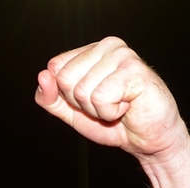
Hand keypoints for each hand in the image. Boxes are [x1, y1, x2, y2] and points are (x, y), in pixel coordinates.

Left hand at [35, 37, 185, 159]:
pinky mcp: (134, 70)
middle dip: (81, 103)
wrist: (146, 139)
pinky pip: (100, 98)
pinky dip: (110, 112)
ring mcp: (122, 55)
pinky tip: (127, 106)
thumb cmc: (113, 122)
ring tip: (118, 105)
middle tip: (107, 105)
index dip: (67, 95)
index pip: (55, 68)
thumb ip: (50, 97)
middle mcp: (108, 46)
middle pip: (65, 79)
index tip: (91, 100)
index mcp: (91, 50)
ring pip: (81, 90)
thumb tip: (42, 76)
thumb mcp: (71, 112)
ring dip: (97, 110)